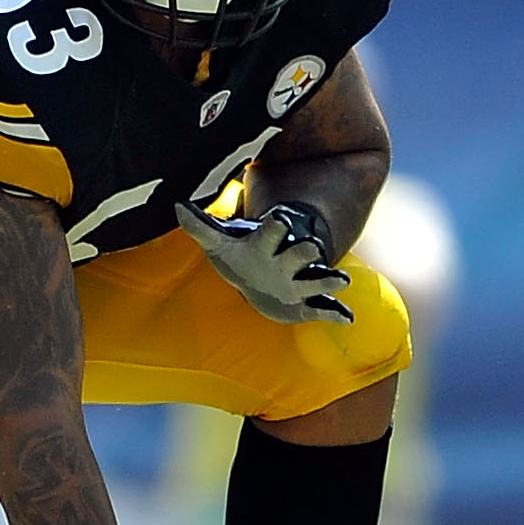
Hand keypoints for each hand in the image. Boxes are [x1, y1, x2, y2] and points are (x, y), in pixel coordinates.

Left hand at [175, 199, 353, 323]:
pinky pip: (324, 307)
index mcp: (266, 243)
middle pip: (302, 251)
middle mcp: (287, 260)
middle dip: (305, 250)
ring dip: (330, 280)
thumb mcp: (217, 243)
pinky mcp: (306, 303)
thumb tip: (177, 205)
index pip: (275, 229)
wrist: (255, 279)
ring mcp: (299, 281)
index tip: (278, 219)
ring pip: (318, 279)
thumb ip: (198, 226)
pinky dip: (335, 313)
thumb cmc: (236, 256)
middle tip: (308, 249)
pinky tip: (346, 319)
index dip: (275, 225)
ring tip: (342, 281)